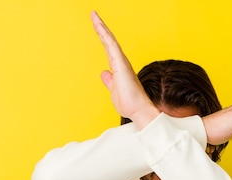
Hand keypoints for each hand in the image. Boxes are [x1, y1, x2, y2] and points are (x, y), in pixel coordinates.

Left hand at [91, 11, 159, 129]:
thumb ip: (109, 81)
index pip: (109, 49)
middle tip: (93, 15)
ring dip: (102, 28)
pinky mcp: (121, 65)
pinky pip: (112, 47)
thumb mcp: (113, 90)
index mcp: (118, 68)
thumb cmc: (129, 103)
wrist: (138, 111)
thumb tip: (104, 73)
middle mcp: (121, 62)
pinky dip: (106, 36)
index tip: (97, 26)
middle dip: (101, 28)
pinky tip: (100, 28)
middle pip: (109, 41)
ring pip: (110, 41)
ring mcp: (122, 63)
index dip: (102, 37)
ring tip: (94, 17)